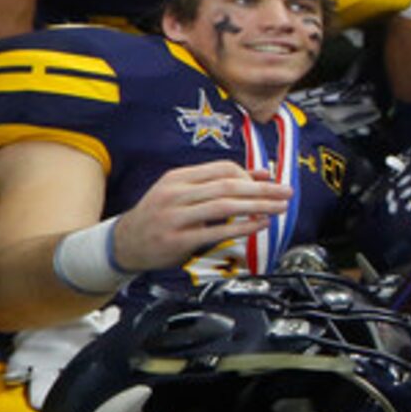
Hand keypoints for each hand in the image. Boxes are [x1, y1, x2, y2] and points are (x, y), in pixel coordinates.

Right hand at [113, 162, 292, 270]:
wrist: (123, 243)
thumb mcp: (183, 192)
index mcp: (178, 178)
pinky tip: (259, 225)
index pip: (223, 169)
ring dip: (258, 206)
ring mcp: (175, 216)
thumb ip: (219, 183)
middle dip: (263, 189)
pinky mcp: (177, 239)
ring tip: (279, 208)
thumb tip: (262, 173)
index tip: (270, 182)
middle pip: (228, 186)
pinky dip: (242, 227)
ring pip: (224, 206)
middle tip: (287, 193)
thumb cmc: (159, 215)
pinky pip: (215, 232)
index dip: (250, 175)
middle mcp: (175, 194)